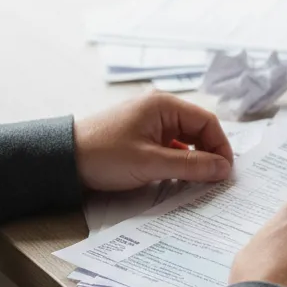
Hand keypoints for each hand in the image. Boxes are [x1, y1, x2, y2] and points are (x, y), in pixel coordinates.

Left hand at [74, 94, 233, 191]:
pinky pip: (171, 146)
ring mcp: (150, 121)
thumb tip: (224, 169)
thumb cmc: (104, 156)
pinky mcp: (141, 135)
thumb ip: (192, 166)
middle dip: (209, 154)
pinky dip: (178, 161)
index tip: (225, 172)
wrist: (61, 160)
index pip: (208, 122)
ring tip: (197, 181)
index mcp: (164, 105)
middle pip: (198, 130)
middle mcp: (159, 108)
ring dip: (193, 160)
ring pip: (186, 140)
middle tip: (214, 179)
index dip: (221, 147)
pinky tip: (177, 178)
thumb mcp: (151, 163)